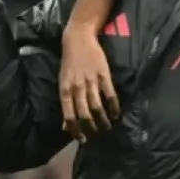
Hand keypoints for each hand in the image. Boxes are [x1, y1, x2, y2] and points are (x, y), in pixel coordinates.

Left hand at [60, 20, 119, 139]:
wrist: (78, 39)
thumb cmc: (69, 63)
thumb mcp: (63, 83)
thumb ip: (66, 104)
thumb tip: (65, 126)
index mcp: (65, 90)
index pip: (69, 115)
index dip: (75, 130)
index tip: (82, 139)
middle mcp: (77, 87)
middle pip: (84, 114)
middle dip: (91, 128)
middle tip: (96, 135)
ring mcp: (91, 81)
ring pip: (97, 106)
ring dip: (103, 120)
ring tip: (107, 127)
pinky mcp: (103, 74)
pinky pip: (109, 94)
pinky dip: (113, 106)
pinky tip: (116, 114)